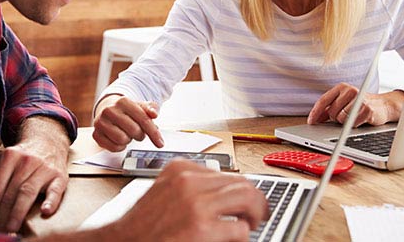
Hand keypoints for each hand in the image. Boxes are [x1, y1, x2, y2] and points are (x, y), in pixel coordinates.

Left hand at [0, 117, 69, 232]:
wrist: (49, 140)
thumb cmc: (25, 158)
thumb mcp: (8, 164)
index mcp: (10, 157)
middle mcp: (26, 161)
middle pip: (10, 192)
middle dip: (1, 216)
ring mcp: (44, 168)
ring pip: (27, 192)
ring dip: (17, 214)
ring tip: (11, 230)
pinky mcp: (59, 176)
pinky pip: (55, 190)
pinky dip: (50, 202)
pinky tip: (45, 212)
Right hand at [92, 95, 163, 151]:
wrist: (107, 109)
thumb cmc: (127, 110)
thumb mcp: (141, 106)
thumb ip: (151, 109)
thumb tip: (154, 114)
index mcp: (123, 101)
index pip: (143, 119)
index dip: (154, 133)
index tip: (160, 143)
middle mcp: (109, 110)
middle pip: (134, 131)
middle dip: (140, 135)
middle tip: (137, 132)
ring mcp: (100, 122)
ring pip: (122, 140)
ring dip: (128, 140)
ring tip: (126, 133)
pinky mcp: (96, 134)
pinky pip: (113, 148)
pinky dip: (120, 146)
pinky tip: (119, 139)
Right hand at [106, 160, 268, 241]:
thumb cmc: (143, 224)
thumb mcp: (165, 191)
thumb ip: (190, 186)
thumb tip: (223, 191)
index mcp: (180, 169)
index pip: (224, 173)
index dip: (240, 187)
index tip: (248, 197)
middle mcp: (189, 181)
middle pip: (241, 182)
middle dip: (256, 198)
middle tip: (260, 212)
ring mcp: (196, 204)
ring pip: (247, 198)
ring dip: (255, 213)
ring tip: (253, 223)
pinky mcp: (202, 228)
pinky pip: (239, 228)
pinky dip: (242, 235)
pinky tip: (235, 238)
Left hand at [306, 83, 403, 126]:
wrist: (383, 105)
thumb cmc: (359, 105)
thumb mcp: (343, 103)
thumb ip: (329, 108)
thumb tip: (315, 118)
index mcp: (341, 87)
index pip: (323, 100)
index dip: (315, 112)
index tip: (311, 122)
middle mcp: (350, 90)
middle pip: (331, 111)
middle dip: (334, 118)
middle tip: (343, 117)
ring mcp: (359, 99)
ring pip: (341, 118)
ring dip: (345, 122)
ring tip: (353, 117)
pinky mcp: (367, 109)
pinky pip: (352, 122)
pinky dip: (354, 124)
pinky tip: (360, 119)